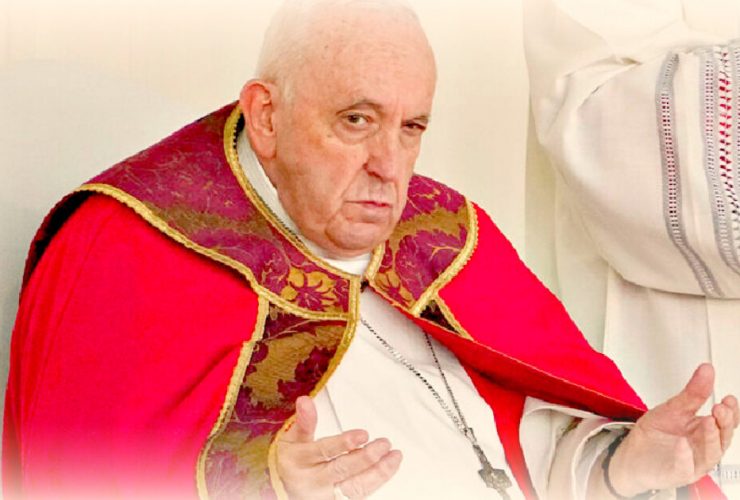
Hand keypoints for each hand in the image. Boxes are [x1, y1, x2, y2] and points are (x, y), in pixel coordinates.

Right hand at [276, 396, 402, 499]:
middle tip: (384, 443)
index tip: (363, 434)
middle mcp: (314, 481)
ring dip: (379, 472)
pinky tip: (389, 466)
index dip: (344, 443)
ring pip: (355, 487)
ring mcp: (328, 495)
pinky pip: (361, 493)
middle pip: (342, 470)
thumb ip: (303, 421)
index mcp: (301, 461)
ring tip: (394, 456)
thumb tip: (305, 401)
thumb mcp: (291, 439)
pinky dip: (378, 480)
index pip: (324, 452)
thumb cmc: (292, 462)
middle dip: (366, 457)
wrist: (285, 489)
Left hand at [608, 364, 738, 495]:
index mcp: (704, 430)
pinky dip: (685, 456)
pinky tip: (682, 444)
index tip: (729, 399)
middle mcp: (703, 447)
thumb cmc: (654, 434)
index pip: (725, 422)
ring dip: (710, 437)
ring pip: (710, 454)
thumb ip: (692, 393)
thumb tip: (707, 370)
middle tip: (721, 409)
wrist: (632, 455)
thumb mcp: (672, 408)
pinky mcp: (678, 473)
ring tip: (708, 421)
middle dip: (724, 422)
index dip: (731, 412)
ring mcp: (693, 462)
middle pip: (722, 437)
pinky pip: (685, 466)